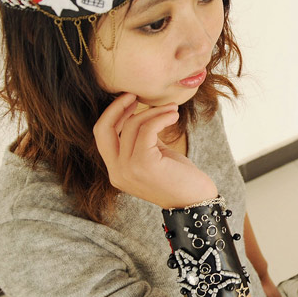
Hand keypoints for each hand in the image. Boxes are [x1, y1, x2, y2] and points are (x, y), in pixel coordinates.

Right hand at [93, 93, 217, 208]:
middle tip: (136, 95)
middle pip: (103, 128)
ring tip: (172, 110)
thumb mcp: (155, 156)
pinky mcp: (143, 164)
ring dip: (154, 112)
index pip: (101, 135)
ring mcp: (127, 170)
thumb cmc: (179, 178)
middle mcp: (116, 172)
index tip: (129, 100)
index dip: (112, 113)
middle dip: (118, 107)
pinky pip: (146, 130)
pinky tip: (173, 116)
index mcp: (116, 171)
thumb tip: (139, 113)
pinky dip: (160, 118)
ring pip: (131, 126)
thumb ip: (142, 140)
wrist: (196, 202)